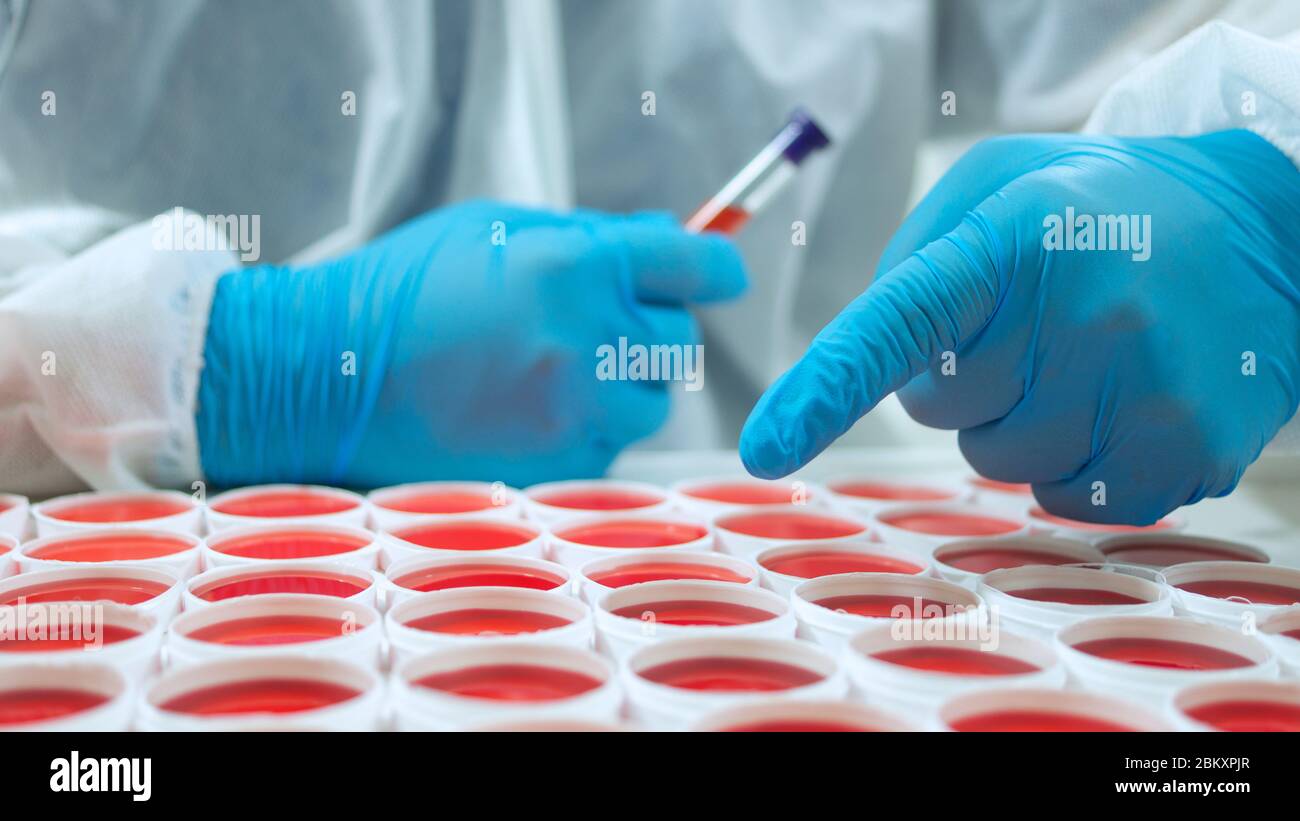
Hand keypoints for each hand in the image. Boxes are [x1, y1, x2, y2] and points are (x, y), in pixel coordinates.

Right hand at [199, 200, 745, 487]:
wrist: (324, 379)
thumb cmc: (405, 290)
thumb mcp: (495, 229)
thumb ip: (590, 235)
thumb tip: (672, 239)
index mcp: (574, 266)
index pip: (694, 265)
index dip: (715, 267)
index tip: (720, 272)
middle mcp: (588, 342)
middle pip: (678, 341)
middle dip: (647, 328)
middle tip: (591, 324)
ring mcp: (576, 414)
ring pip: (651, 401)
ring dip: (621, 384)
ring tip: (546, 372)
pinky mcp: (558, 470)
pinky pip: (609, 446)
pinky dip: (585, 428)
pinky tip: (523, 412)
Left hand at [741, 131, 1299, 522]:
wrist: (1263, 229)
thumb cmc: (1101, 208)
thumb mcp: (998, 186)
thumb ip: (915, 259)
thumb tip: (870, 360)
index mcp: (1014, 239)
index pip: (897, 325)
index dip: (824, 391)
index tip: (765, 449)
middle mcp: (1079, 313)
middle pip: (940, 411)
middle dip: (965, 377)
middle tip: (1035, 321)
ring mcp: (1140, 388)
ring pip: (1001, 463)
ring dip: (1023, 422)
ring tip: (1088, 355)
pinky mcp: (1184, 448)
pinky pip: (1070, 500)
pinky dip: (1078, 463)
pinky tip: (1123, 398)